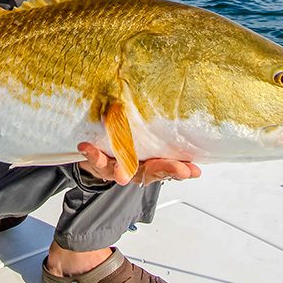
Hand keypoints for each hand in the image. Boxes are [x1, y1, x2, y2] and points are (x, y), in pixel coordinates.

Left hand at [77, 142, 200, 185]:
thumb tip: (178, 109)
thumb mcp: (144, 137)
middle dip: (167, 170)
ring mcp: (118, 168)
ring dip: (124, 171)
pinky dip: (92, 154)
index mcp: (150, 162)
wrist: (96, 155)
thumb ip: (157, 132)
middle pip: (153, 171)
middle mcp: (136, 168)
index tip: (195, 171)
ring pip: (123, 171)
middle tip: (181, 170)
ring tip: (123, 174)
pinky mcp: (99, 164)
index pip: (169, 167)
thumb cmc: (126, 143)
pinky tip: (87, 147)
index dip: (182, 170)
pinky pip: (96, 160)